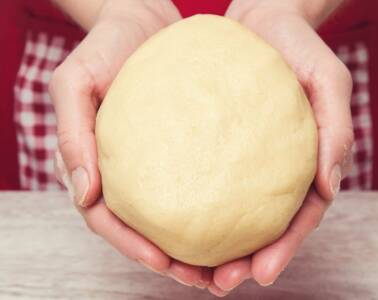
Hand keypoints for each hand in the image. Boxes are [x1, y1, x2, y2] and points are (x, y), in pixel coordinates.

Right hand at [50, 0, 210, 288]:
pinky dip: (213, 207)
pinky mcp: (181, 148)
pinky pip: (196, 182)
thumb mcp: (74, 82)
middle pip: (143, 228)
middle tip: (205, 279)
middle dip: (170, 260)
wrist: (142, 21)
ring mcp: (154, 162)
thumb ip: (73, 134)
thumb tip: (84, 194)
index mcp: (94, 164)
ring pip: (172, 215)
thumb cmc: (104, 48)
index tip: (164, 263)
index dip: (132, 245)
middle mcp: (125, 171)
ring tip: (227, 265)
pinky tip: (237, 219)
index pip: (106, 219)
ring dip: (195, 245)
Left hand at [206, 1, 353, 295]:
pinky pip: (202, 175)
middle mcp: (271, 169)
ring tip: (188, 268)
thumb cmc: (298, 48)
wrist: (260, 21)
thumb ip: (334, 129)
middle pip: (260, 226)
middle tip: (217, 282)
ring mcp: (242, 159)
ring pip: (229, 211)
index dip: (281, 249)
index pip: (297, 218)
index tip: (260, 274)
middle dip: (242, 260)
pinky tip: (170, 217)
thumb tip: (331, 186)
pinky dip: (190, 202)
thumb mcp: (328, 80)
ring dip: (212, 244)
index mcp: (302, 165)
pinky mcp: (214, 142)